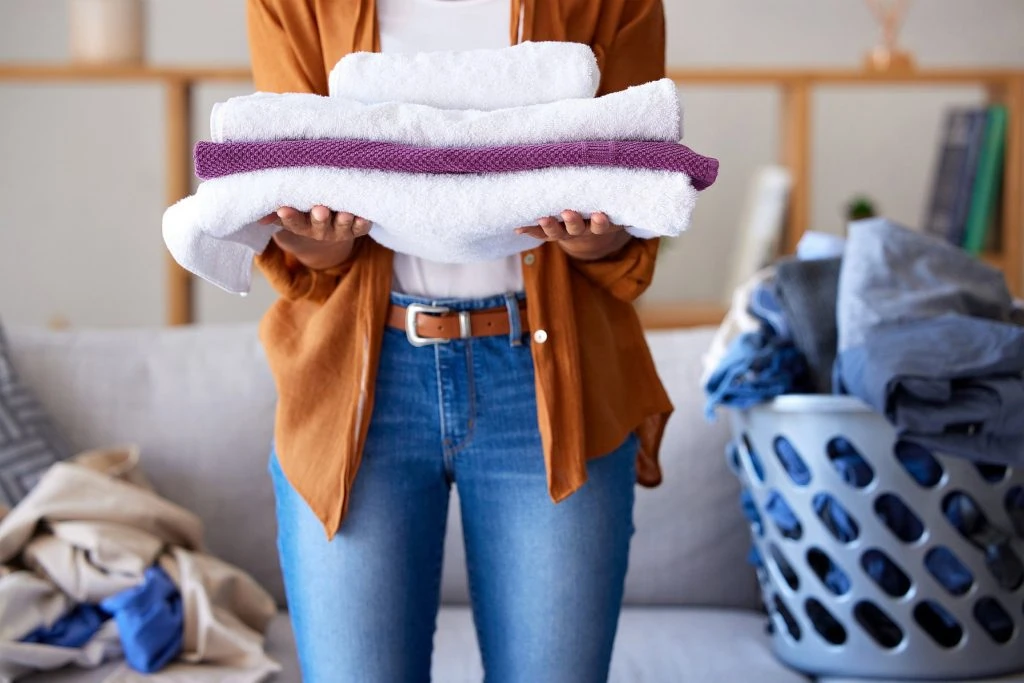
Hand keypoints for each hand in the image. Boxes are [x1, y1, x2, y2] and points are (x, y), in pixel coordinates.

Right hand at [259, 206, 370, 269]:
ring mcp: (340, 230)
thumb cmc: (303, 217)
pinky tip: (365, 217)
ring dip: (344, 221)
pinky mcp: (357, 229)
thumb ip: (274, 214)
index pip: (294, 222)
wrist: (326, 237)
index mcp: (302, 226)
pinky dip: (364, 223)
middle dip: (320, 218)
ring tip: (346, 214)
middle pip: (320, 225)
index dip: (290, 217)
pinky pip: (361, 229)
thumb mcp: (287, 217)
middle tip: (320, 211)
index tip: (283, 210)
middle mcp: (321, 230)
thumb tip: (260, 218)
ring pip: (342, 227)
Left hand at [516, 210, 631, 260]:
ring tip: (542, 217)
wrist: (590, 239)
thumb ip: (619, 202)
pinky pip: (539, 234)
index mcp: (598, 227)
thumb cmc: (603, 214)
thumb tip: (634, 179)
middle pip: (576, 229)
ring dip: (549, 226)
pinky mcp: (551, 234)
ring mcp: (564, 234)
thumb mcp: (614, 213)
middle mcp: (580, 232)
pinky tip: (518, 227)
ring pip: (556, 233)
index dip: (600, 222)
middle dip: (572, 221)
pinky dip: (529, 231)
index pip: (601, 226)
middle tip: (568, 212)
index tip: (600, 215)